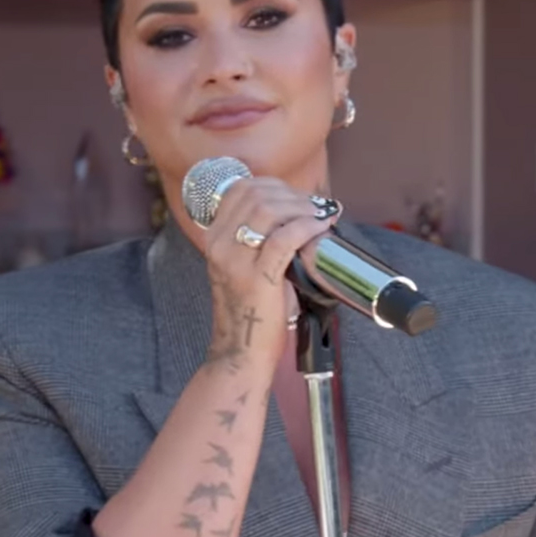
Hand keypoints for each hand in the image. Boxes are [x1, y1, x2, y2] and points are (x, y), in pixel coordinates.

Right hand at [202, 177, 338, 374]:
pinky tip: (321, 226)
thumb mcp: (244, 265)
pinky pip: (284, 238)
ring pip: (269, 210)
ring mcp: (236, 260)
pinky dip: (307, 226)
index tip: (297, 196)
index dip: (274, 185)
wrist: (241, 351)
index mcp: (214, 237)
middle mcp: (220, 244)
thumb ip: (259, 238)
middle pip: (256, 194)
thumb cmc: (252, 309)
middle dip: (292, 194)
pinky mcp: (257, 277)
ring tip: (321, 214)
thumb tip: (297, 212)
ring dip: (302, 207)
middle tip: (316, 205)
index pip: (240, 189)